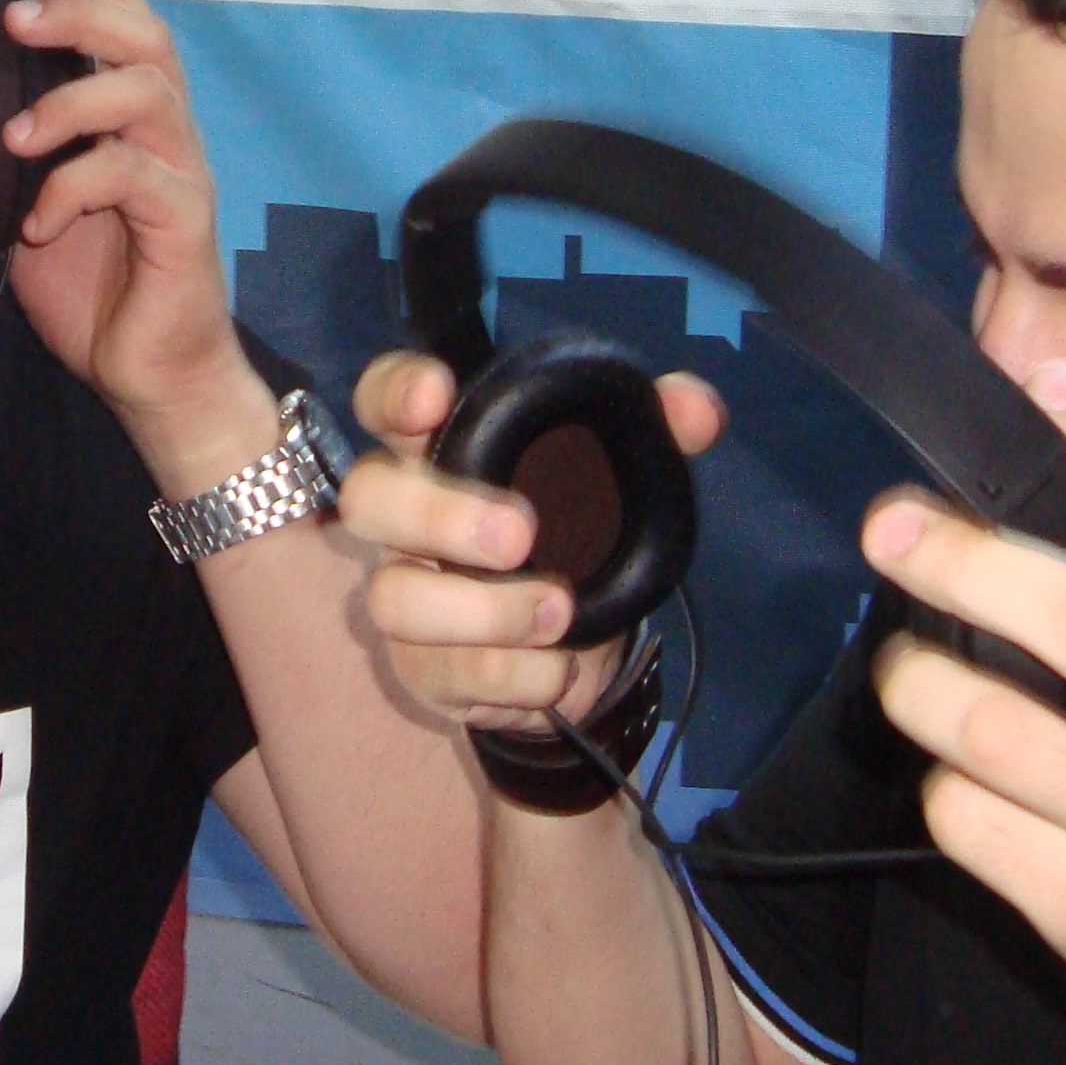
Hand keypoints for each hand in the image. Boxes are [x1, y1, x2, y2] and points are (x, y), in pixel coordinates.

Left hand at [0, 0, 267, 484]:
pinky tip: (40, 224)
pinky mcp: (185, 222)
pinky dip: (74, 188)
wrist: (151, 376)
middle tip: (19, 18)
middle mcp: (167, 135)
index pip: (127, 23)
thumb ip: (18, 151)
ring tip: (19, 134)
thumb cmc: (93, 290)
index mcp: (133, 122)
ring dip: (73, 102)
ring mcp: (182, 174)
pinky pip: (132, 176)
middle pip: (146, 37)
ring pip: (145, 94)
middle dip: (82, 12)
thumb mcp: (35, 204)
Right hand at [339, 350, 724, 733]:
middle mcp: (409, 521)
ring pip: (393, 598)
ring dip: (484, 610)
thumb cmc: (584, 537)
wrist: (585, 650)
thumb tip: (697, 413)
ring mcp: (407, 596)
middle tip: (521, 536)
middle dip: (437, 514)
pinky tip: (561, 666)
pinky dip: (518, 674)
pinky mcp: (425, 669)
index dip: (394, 390)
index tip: (436, 394)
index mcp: (449, 451)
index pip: (386, 400)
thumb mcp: (629, 478)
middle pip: (368, 497)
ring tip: (561, 611)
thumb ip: (663, 431)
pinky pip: (449, 674)